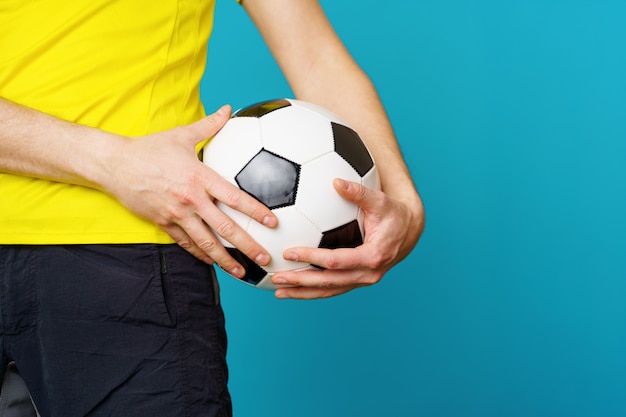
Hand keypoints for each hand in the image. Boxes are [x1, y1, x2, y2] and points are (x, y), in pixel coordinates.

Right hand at [102, 105, 276, 276]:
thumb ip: (209, 125)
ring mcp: (176, 214)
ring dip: (225, 259)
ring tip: (242, 272)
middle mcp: (191, 199)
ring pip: (205, 243)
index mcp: (199, 177)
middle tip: (265, 258)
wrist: (115, 165)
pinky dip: (200, 255)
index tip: (272, 223)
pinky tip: (213, 263)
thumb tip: (228, 109)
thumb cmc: (150, 148)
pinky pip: (185, 244)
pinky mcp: (163, 223)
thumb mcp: (182, 134)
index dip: (255, 211)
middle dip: (247, 246)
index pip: (234, 197)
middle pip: (225, 228)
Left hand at [271, 178, 423, 298]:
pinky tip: (293, 288)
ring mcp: (363, 281)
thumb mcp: (380, 200)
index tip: (289, 252)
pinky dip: (312, 291)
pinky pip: (333, 289)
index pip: (336, 261)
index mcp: (372, 256)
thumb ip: (358, 192)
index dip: (312, 258)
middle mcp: (368, 274)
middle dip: (301, 281)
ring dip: (303, 292)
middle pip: (329, 282)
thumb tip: (337, 181)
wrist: (408, 232)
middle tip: (277, 277)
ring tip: (278, 290)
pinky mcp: (358, 281)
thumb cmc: (392, 213)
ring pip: (329, 290)